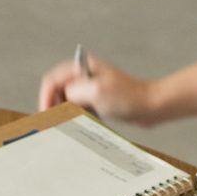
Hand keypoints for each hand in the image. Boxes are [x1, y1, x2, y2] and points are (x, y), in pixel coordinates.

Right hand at [38, 54, 156, 124]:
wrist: (151, 106)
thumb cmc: (128, 97)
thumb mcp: (95, 92)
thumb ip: (73, 93)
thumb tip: (60, 101)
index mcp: (81, 67)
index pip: (53, 80)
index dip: (46, 98)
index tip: (46, 116)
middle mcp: (84, 76)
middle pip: (58, 92)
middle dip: (54, 108)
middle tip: (55, 126)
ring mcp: (91, 89)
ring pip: (68, 103)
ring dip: (65, 115)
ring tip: (68, 128)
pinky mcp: (99, 101)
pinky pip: (80, 111)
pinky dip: (77, 119)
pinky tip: (82, 127)